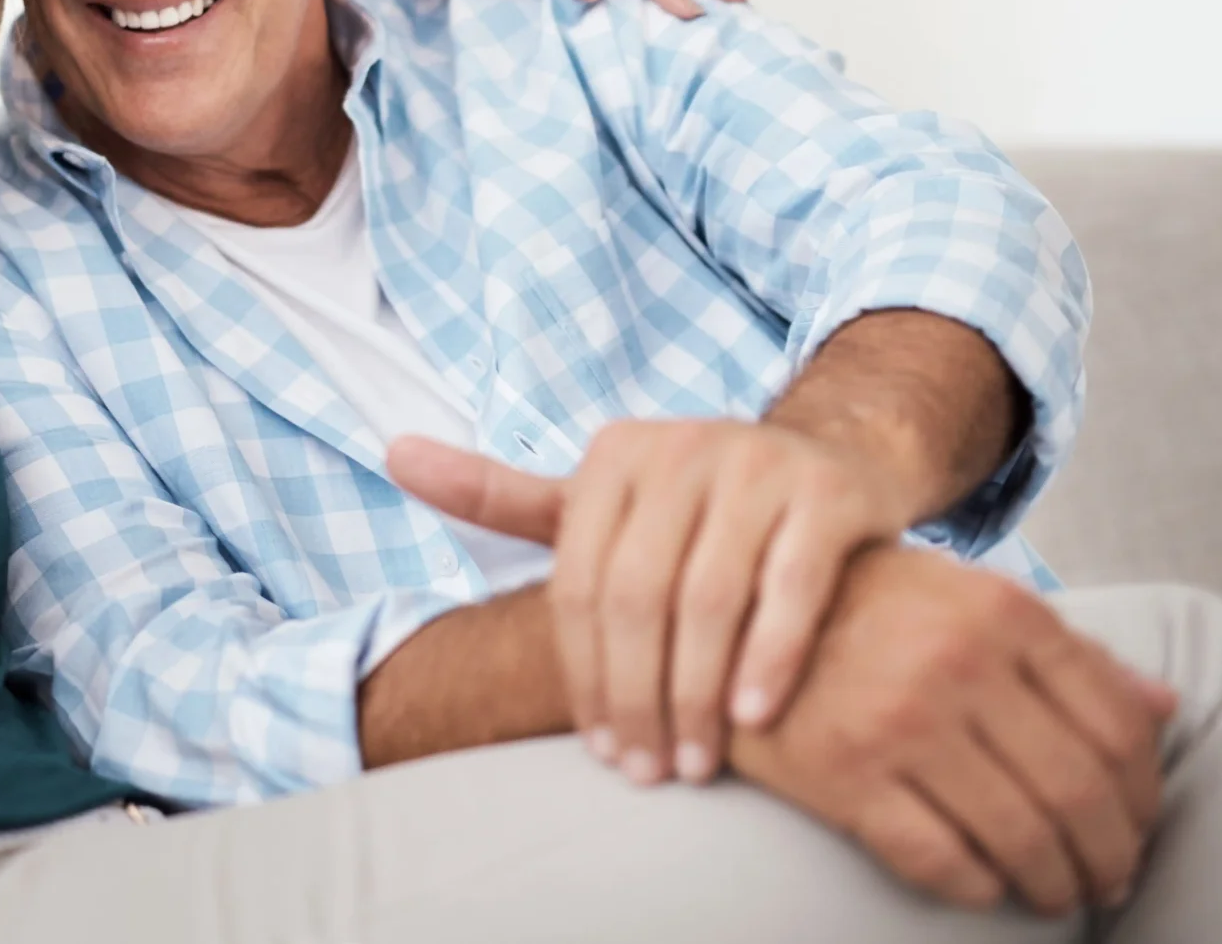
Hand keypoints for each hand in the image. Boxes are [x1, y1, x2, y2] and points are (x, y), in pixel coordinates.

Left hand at [388, 418, 911, 784]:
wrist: (829, 459)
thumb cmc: (692, 505)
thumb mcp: (596, 496)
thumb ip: (500, 493)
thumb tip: (393, 452)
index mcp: (612, 457)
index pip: (577, 586)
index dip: (582, 676)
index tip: (599, 749)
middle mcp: (679, 449)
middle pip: (635, 598)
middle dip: (635, 696)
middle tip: (645, 771)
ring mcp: (756, 466)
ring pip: (709, 599)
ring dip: (696, 693)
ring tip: (694, 761)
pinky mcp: (826, 493)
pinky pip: (791, 586)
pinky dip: (769, 655)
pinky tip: (751, 716)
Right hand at [729, 546, 1176, 914]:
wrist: (727, 611)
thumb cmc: (862, 605)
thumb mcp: (967, 598)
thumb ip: (1067, 649)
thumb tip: (1164, 706)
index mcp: (1001, 610)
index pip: (1117, 724)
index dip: (1145, 794)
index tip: (1140, 827)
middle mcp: (957, 661)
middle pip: (1079, 790)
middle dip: (1110, 855)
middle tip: (1108, 882)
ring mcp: (898, 719)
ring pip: (1020, 836)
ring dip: (1053, 884)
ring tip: (1055, 895)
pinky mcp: (842, 772)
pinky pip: (940, 860)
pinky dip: (977, 889)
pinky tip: (982, 886)